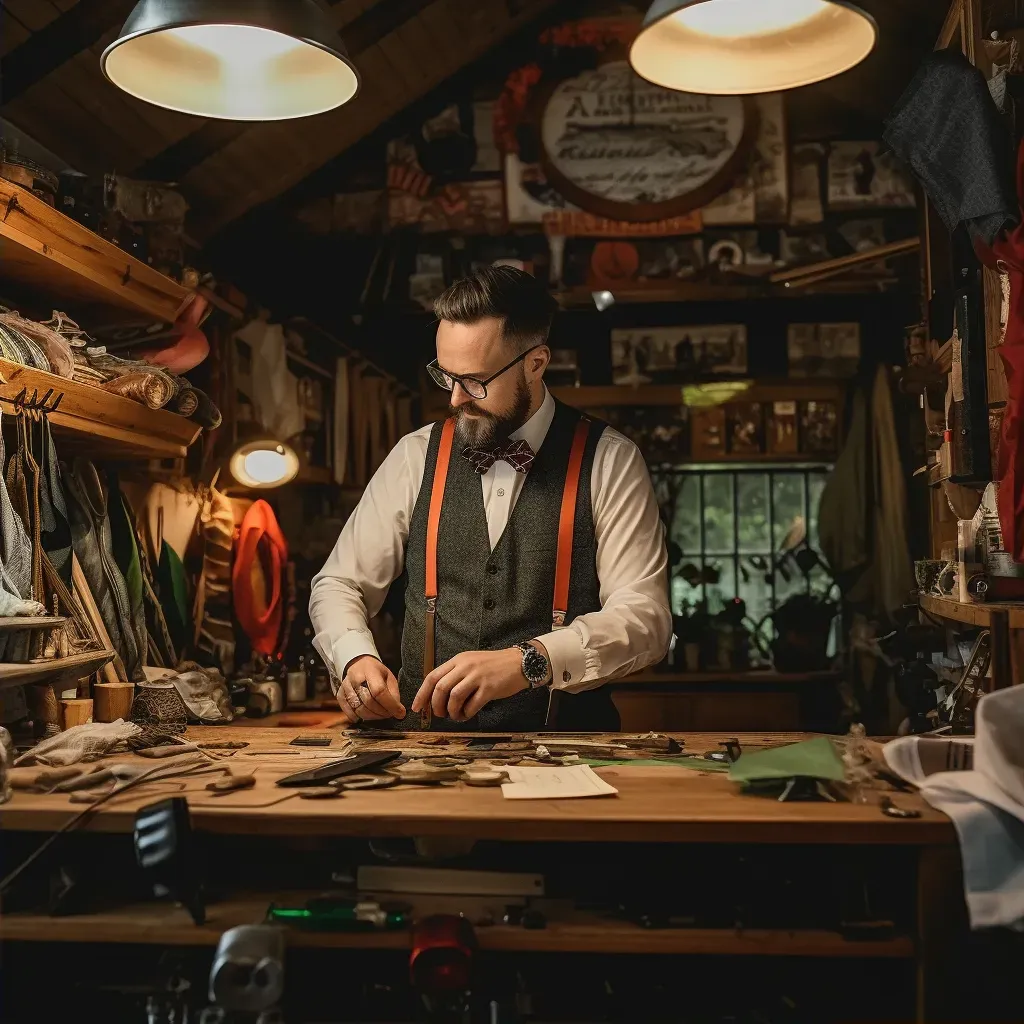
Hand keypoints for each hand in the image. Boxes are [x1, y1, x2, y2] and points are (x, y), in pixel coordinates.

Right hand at [337, 655, 405, 723]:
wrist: (358, 665)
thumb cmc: (376, 672)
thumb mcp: (389, 677)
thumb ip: (394, 693)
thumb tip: (398, 711)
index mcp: (370, 670)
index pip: (379, 691)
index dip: (390, 705)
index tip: (400, 713)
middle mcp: (355, 678)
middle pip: (368, 702)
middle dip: (382, 712)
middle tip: (390, 714)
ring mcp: (345, 687)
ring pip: (359, 709)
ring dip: (373, 716)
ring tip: (381, 714)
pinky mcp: (340, 695)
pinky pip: (348, 711)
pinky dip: (358, 717)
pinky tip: (367, 717)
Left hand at [413, 648, 528, 721]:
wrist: (519, 662)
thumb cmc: (494, 666)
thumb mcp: (471, 663)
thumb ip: (455, 675)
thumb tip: (438, 696)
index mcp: (458, 660)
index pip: (432, 677)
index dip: (422, 694)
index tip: (417, 708)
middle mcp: (465, 666)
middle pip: (441, 688)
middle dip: (436, 706)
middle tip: (440, 715)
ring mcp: (478, 676)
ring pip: (454, 697)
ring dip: (451, 711)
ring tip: (455, 716)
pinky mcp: (489, 687)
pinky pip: (472, 705)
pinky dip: (466, 714)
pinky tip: (467, 715)